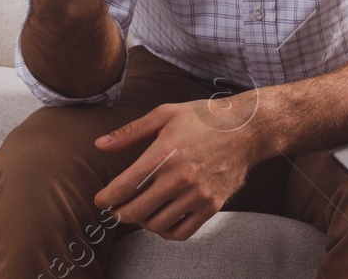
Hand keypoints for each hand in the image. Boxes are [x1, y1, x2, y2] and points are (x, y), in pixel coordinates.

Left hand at [91, 94, 264, 239]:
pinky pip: (181, 232)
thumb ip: (130, 132)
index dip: (106, 198)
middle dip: (119, 213)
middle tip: (117, 208)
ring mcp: (197, 195)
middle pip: (135, 211)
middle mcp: (180, 178)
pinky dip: (166, 232)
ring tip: (141, 211)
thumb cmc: (204, 118)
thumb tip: (100, 145)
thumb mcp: (165, 114)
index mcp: (164, 154)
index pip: (123, 187)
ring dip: (142, 222)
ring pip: (156, 225)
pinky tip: (161, 219)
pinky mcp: (212, 206)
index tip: (101, 199)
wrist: (247, 129)